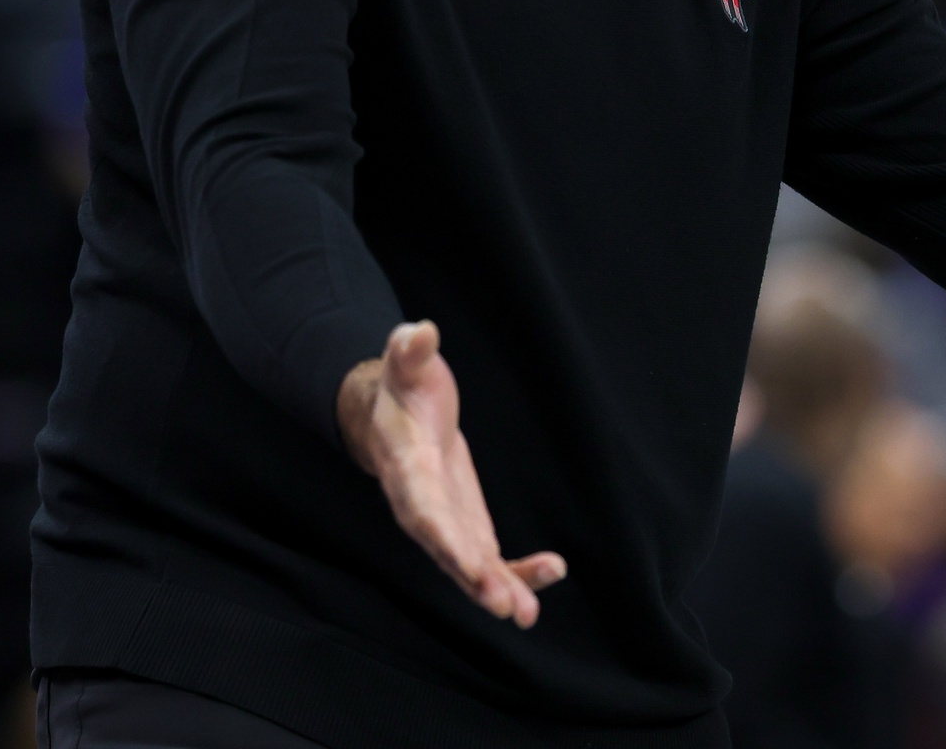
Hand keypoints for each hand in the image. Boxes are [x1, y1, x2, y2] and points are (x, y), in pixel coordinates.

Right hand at [337, 321, 566, 624]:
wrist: (396, 414)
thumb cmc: (403, 387)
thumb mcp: (406, 362)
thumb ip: (409, 351)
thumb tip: (420, 332)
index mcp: (406, 469)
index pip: (423, 508)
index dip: (444, 537)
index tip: (467, 562)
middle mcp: (422, 506)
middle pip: (447, 549)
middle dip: (475, 579)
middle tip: (507, 607)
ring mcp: (444, 522)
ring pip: (470, 564)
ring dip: (498, 589)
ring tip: (527, 613)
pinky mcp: (465, 526)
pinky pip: (489, 558)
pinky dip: (515, 572)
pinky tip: (549, 574)